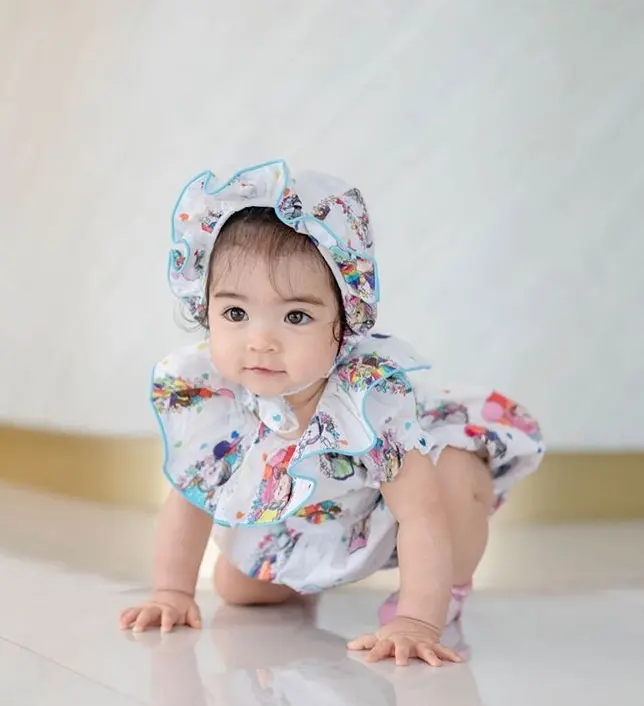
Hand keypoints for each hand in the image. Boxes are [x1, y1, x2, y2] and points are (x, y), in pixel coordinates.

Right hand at [119, 590, 201, 632]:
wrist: (173, 594)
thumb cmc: (181, 607)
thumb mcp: (192, 610)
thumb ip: (194, 618)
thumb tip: (197, 625)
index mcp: (170, 610)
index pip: (169, 615)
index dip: (167, 621)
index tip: (166, 629)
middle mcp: (156, 609)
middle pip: (149, 613)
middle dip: (143, 621)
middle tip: (138, 629)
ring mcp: (146, 609)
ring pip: (137, 612)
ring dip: (130, 618)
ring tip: (124, 626)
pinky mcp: (139, 610)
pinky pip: (130, 612)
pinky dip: (124, 616)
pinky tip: (120, 623)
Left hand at [347, 616, 462, 666]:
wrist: (415, 623)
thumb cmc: (394, 634)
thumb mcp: (379, 636)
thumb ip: (366, 642)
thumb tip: (349, 647)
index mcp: (391, 641)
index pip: (380, 646)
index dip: (374, 653)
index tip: (368, 660)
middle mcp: (406, 642)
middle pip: (403, 647)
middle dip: (402, 653)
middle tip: (401, 662)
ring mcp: (420, 644)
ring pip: (425, 650)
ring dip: (430, 656)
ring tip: (436, 664)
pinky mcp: (433, 645)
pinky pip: (443, 651)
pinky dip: (450, 655)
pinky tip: (458, 660)